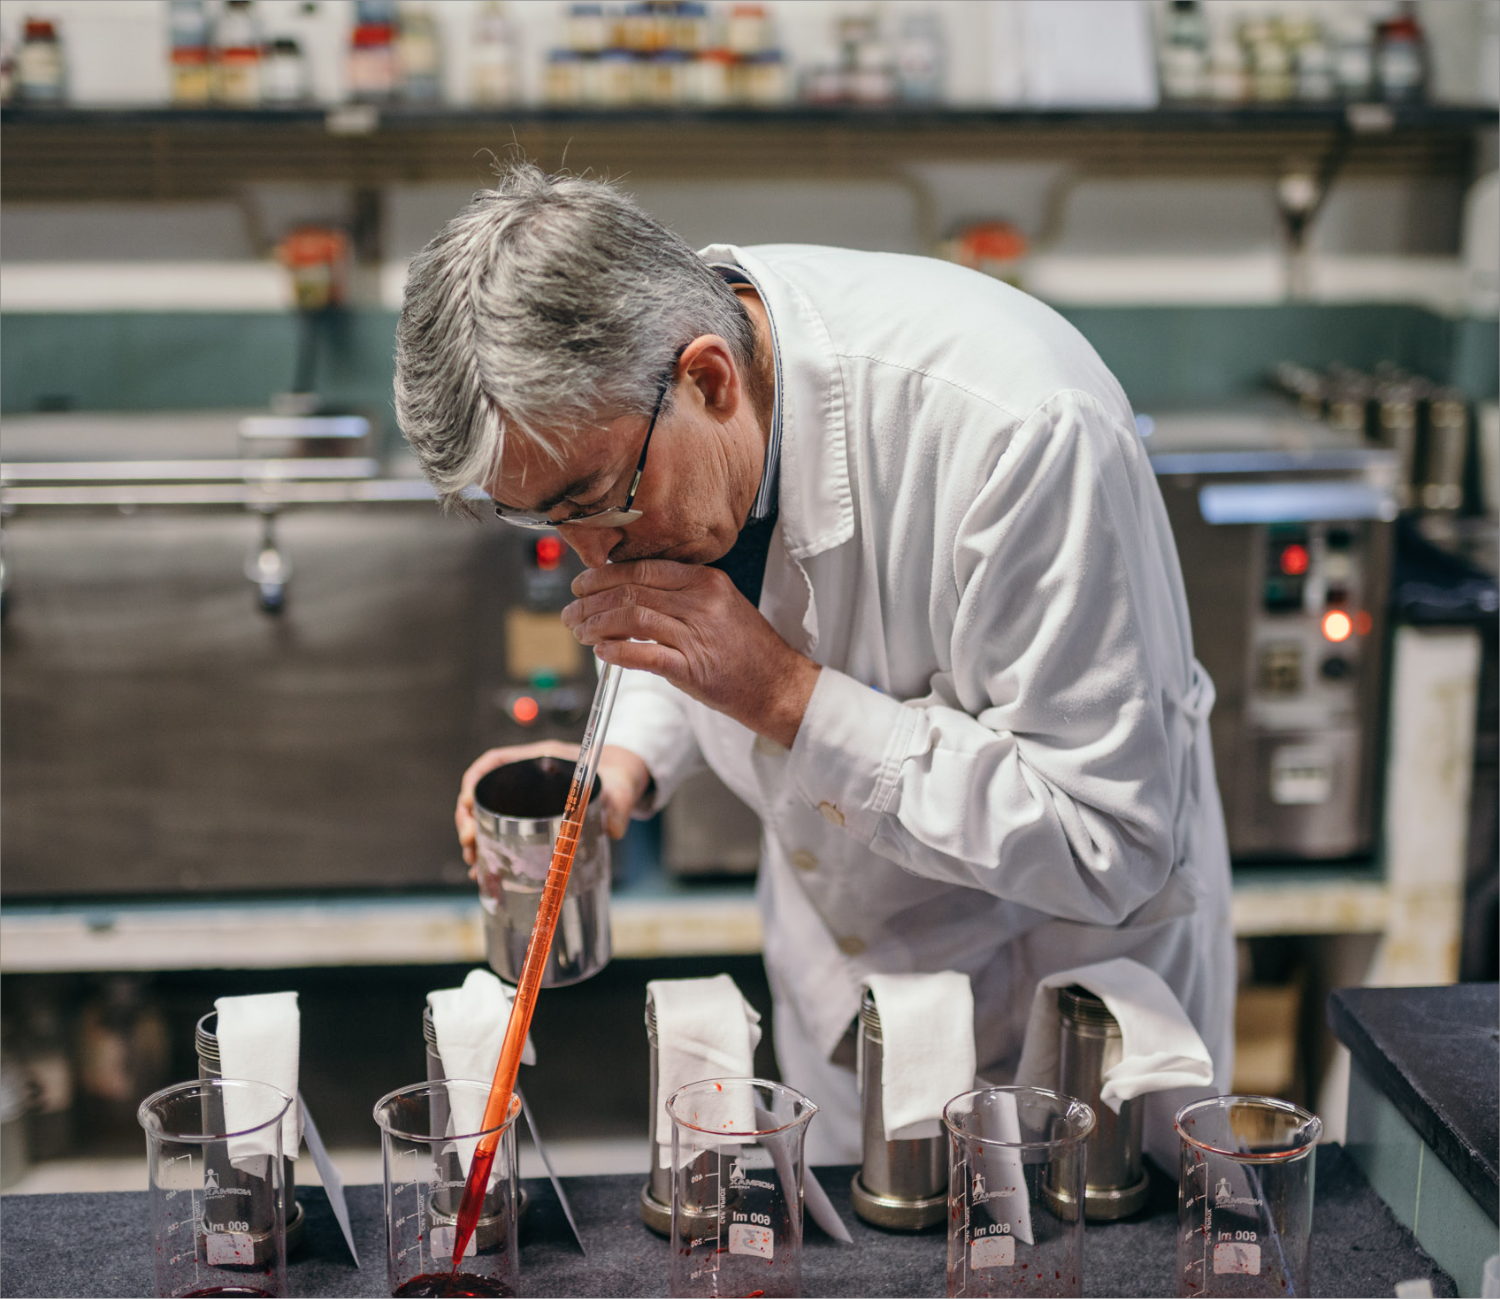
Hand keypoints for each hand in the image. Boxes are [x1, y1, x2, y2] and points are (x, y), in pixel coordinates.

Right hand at [456, 741, 652, 867]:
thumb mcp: (621, 788)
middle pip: (484, 792)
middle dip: (468, 818)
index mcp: (542, 760)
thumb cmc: (619, 776)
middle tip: (469, 844)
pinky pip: (501, 830)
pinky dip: (491, 849)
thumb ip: (620, 805)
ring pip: (488, 815)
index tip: (465, 802)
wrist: (624, 781)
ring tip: (474, 864)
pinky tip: (487, 870)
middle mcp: (528, 777)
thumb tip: (614, 829)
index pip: (496, 761)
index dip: (475, 779)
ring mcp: (527, 799)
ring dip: (475, 838)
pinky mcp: (531, 819)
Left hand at [562, 560, 820, 748]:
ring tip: (580, 633)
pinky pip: (644, 654)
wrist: (778, 685)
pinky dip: (617, 652)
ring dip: (596, 626)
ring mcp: (698, 635)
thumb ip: (679, 597)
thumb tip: (629, 596)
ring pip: (631, 619)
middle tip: (570, 612)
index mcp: (706, 581)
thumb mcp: (720, 607)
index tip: (581, 584)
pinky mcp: (694, 669)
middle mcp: (702, 603)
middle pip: (631, 591)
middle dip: (591, 601)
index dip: (604, 575)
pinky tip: (602, 653)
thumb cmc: (747, 650)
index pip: (643, 568)